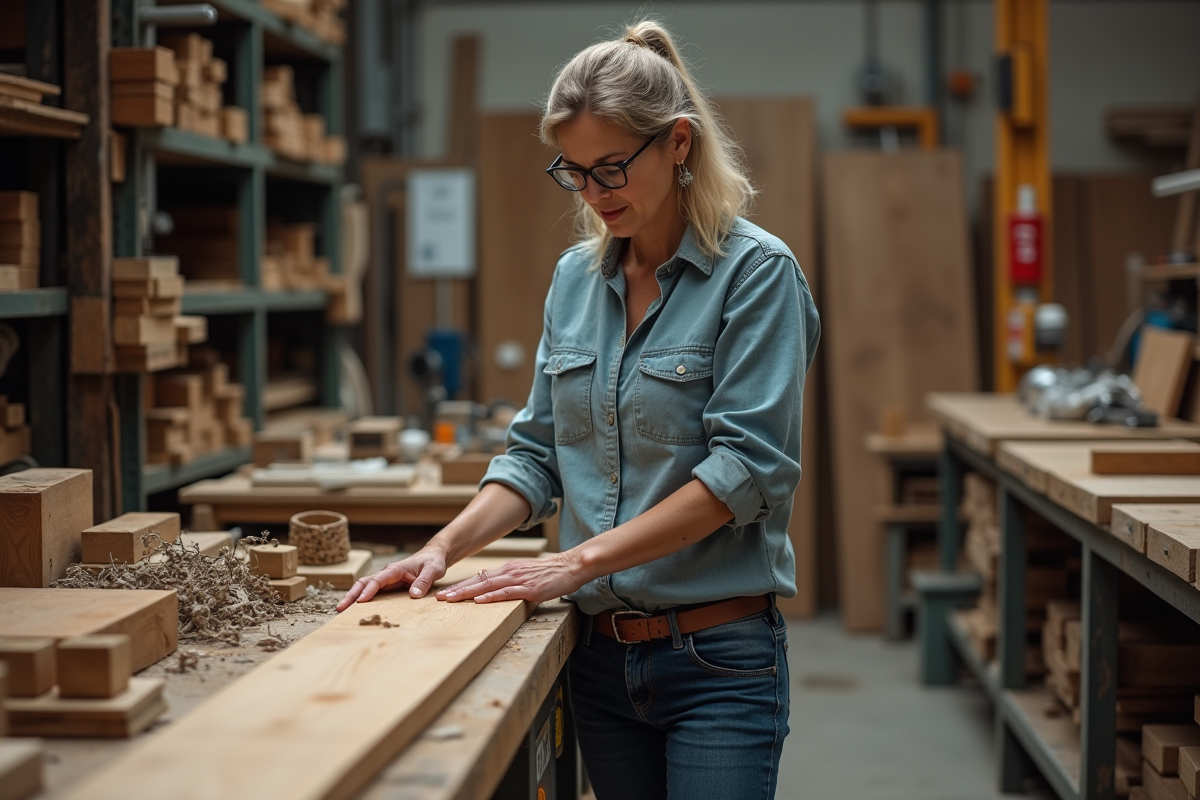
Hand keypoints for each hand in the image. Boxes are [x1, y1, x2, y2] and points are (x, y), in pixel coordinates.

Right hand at [335, 546, 446, 611]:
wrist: (433, 556)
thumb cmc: (432, 562)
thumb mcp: (433, 570)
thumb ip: (424, 582)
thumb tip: (414, 595)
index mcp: (396, 569)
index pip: (378, 580)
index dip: (369, 590)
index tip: (360, 601)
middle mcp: (387, 574)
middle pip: (364, 582)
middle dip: (352, 595)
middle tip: (340, 608)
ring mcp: (386, 580)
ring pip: (364, 587)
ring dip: (352, 597)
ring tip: (341, 610)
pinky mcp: (387, 586)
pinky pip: (371, 592)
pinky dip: (361, 599)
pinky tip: (354, 609)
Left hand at [436, 551, 586, 605]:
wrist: (570, 567)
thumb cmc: (550, 574)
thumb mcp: (526, 575)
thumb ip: (510, 581)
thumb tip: (493, 590)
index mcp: (508, 569)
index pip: (479, 578)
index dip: (461, 586)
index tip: (445, 593)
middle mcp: (509, 572)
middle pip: (478, 581)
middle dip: (457, 590)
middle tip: (439, 597)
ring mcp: (518, 579)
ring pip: (487, 586)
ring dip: (467, 593)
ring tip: (451, 599)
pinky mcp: (529, 588)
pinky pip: (507, 593)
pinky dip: (492, 597)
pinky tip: (479, 601)